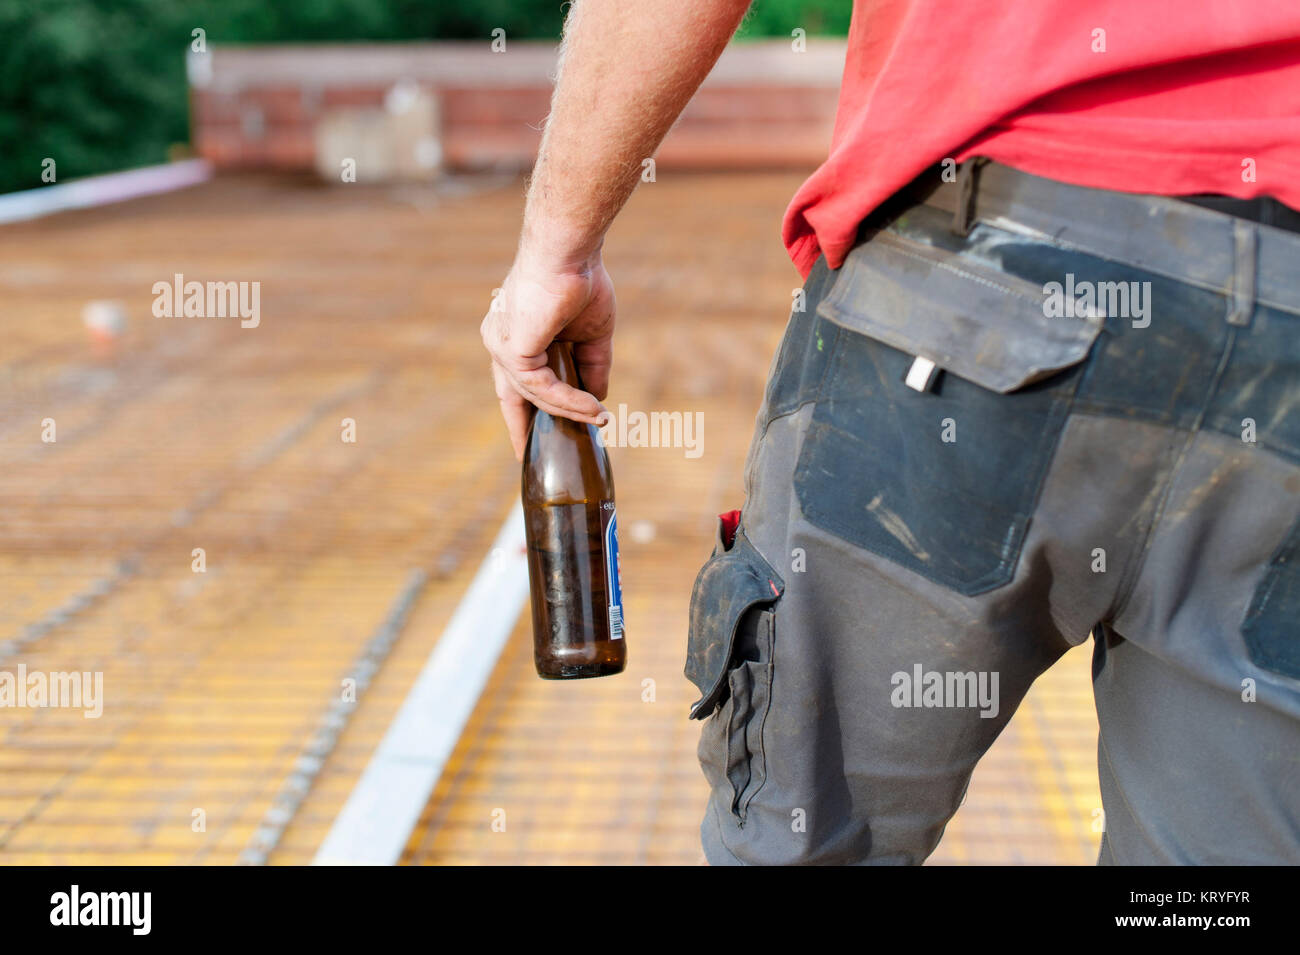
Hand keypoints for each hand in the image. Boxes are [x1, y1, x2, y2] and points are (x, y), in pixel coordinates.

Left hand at [480, 250, 614, 459]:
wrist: (571, 252)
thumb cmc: (581, 281)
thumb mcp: (592, 335)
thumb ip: (592, 369)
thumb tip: (597, 403)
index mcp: (515, 335)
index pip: (514, 381)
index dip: (523, 410)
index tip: (532, 436)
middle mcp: (500, 342)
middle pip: (509, 396)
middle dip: (519, 427)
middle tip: (528, 456)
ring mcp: (503, 347)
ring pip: (535, 395)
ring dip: (569, 411)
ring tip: (600, 419)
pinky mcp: (513, 350)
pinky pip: (542, 388)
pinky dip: (569, 400)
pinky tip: (592, 408)